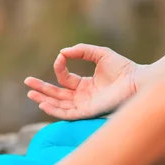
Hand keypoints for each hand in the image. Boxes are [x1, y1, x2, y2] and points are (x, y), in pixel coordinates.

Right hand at [25, 43, 141, 119]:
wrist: (137, 81)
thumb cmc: (123, 68)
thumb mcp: (99, 54)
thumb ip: (81, 51)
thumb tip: (62, 52)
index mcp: (85, 85)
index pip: (65, 79)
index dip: (59, 68)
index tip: (60, 58)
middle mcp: (83, 97)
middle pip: (57, 94)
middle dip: (41, 88)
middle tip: (27, 83)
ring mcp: (84, 106)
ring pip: (59, 105)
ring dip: (44, 99)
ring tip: (30, 94)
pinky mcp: (87, 113)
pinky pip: (67, 114)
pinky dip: (54, 110)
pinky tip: (43, 104)